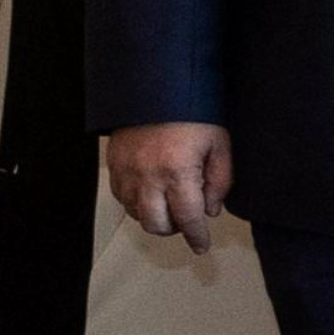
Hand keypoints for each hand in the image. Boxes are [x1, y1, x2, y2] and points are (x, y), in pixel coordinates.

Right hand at [102, 122, 233, 251]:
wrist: (155, 88)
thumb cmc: (192, 113)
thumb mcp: (220, 144)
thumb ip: (220, 180)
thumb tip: (210, 210)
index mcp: (178, 172)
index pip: (188, 218)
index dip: (196, 237)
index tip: (201, 246)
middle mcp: (148, 177)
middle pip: (156, 225)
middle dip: (174, 229)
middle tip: (187, 219)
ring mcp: (126, 172)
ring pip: (136, 214)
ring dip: (154, 216)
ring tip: (170, 202)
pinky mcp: (113, 165)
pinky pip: (121, 198)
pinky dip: (137, 202)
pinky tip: (152, 192)